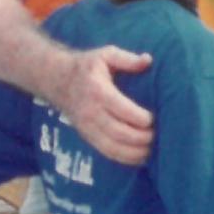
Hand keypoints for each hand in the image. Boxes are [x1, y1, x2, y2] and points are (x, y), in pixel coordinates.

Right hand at [57, 46, 153, 165]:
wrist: (57, 80)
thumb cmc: (87, 67)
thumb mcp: (105, 55)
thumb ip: (127, 59)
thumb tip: (148, 60)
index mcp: (98, 90)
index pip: (121, 109)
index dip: (140, 118)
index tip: (153, 119)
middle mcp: (91, 111)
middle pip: (119, 132)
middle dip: (141, 138)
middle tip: (157, 135)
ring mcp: (87, 127)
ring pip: (113, 147)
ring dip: (135, 152)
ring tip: (152, 149)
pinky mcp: (87, 136)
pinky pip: (106, 152)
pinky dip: (125, 158)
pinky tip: (140, 157)